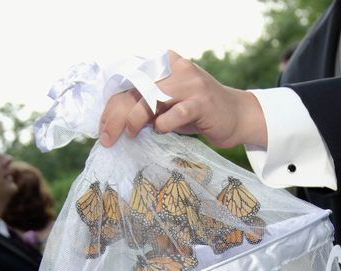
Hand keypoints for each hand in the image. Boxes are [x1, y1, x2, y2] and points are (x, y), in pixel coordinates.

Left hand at [99, 50, 266, 149]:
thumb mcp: (168, 105)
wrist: (237, 116)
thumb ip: (146, 105)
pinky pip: (175, 113)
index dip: (111, 105)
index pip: (129, 82)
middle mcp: (175, 67)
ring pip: (151, 98)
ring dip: (135, 119)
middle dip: (117, 115)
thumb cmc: (198, 113)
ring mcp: (190, 83)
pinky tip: (161, 131)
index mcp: (164, 63)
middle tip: (108, 138)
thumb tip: (114, 121)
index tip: (103, 128)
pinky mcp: (201, 102)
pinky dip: (164, 125)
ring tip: (130, 134)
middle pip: (136, 89)